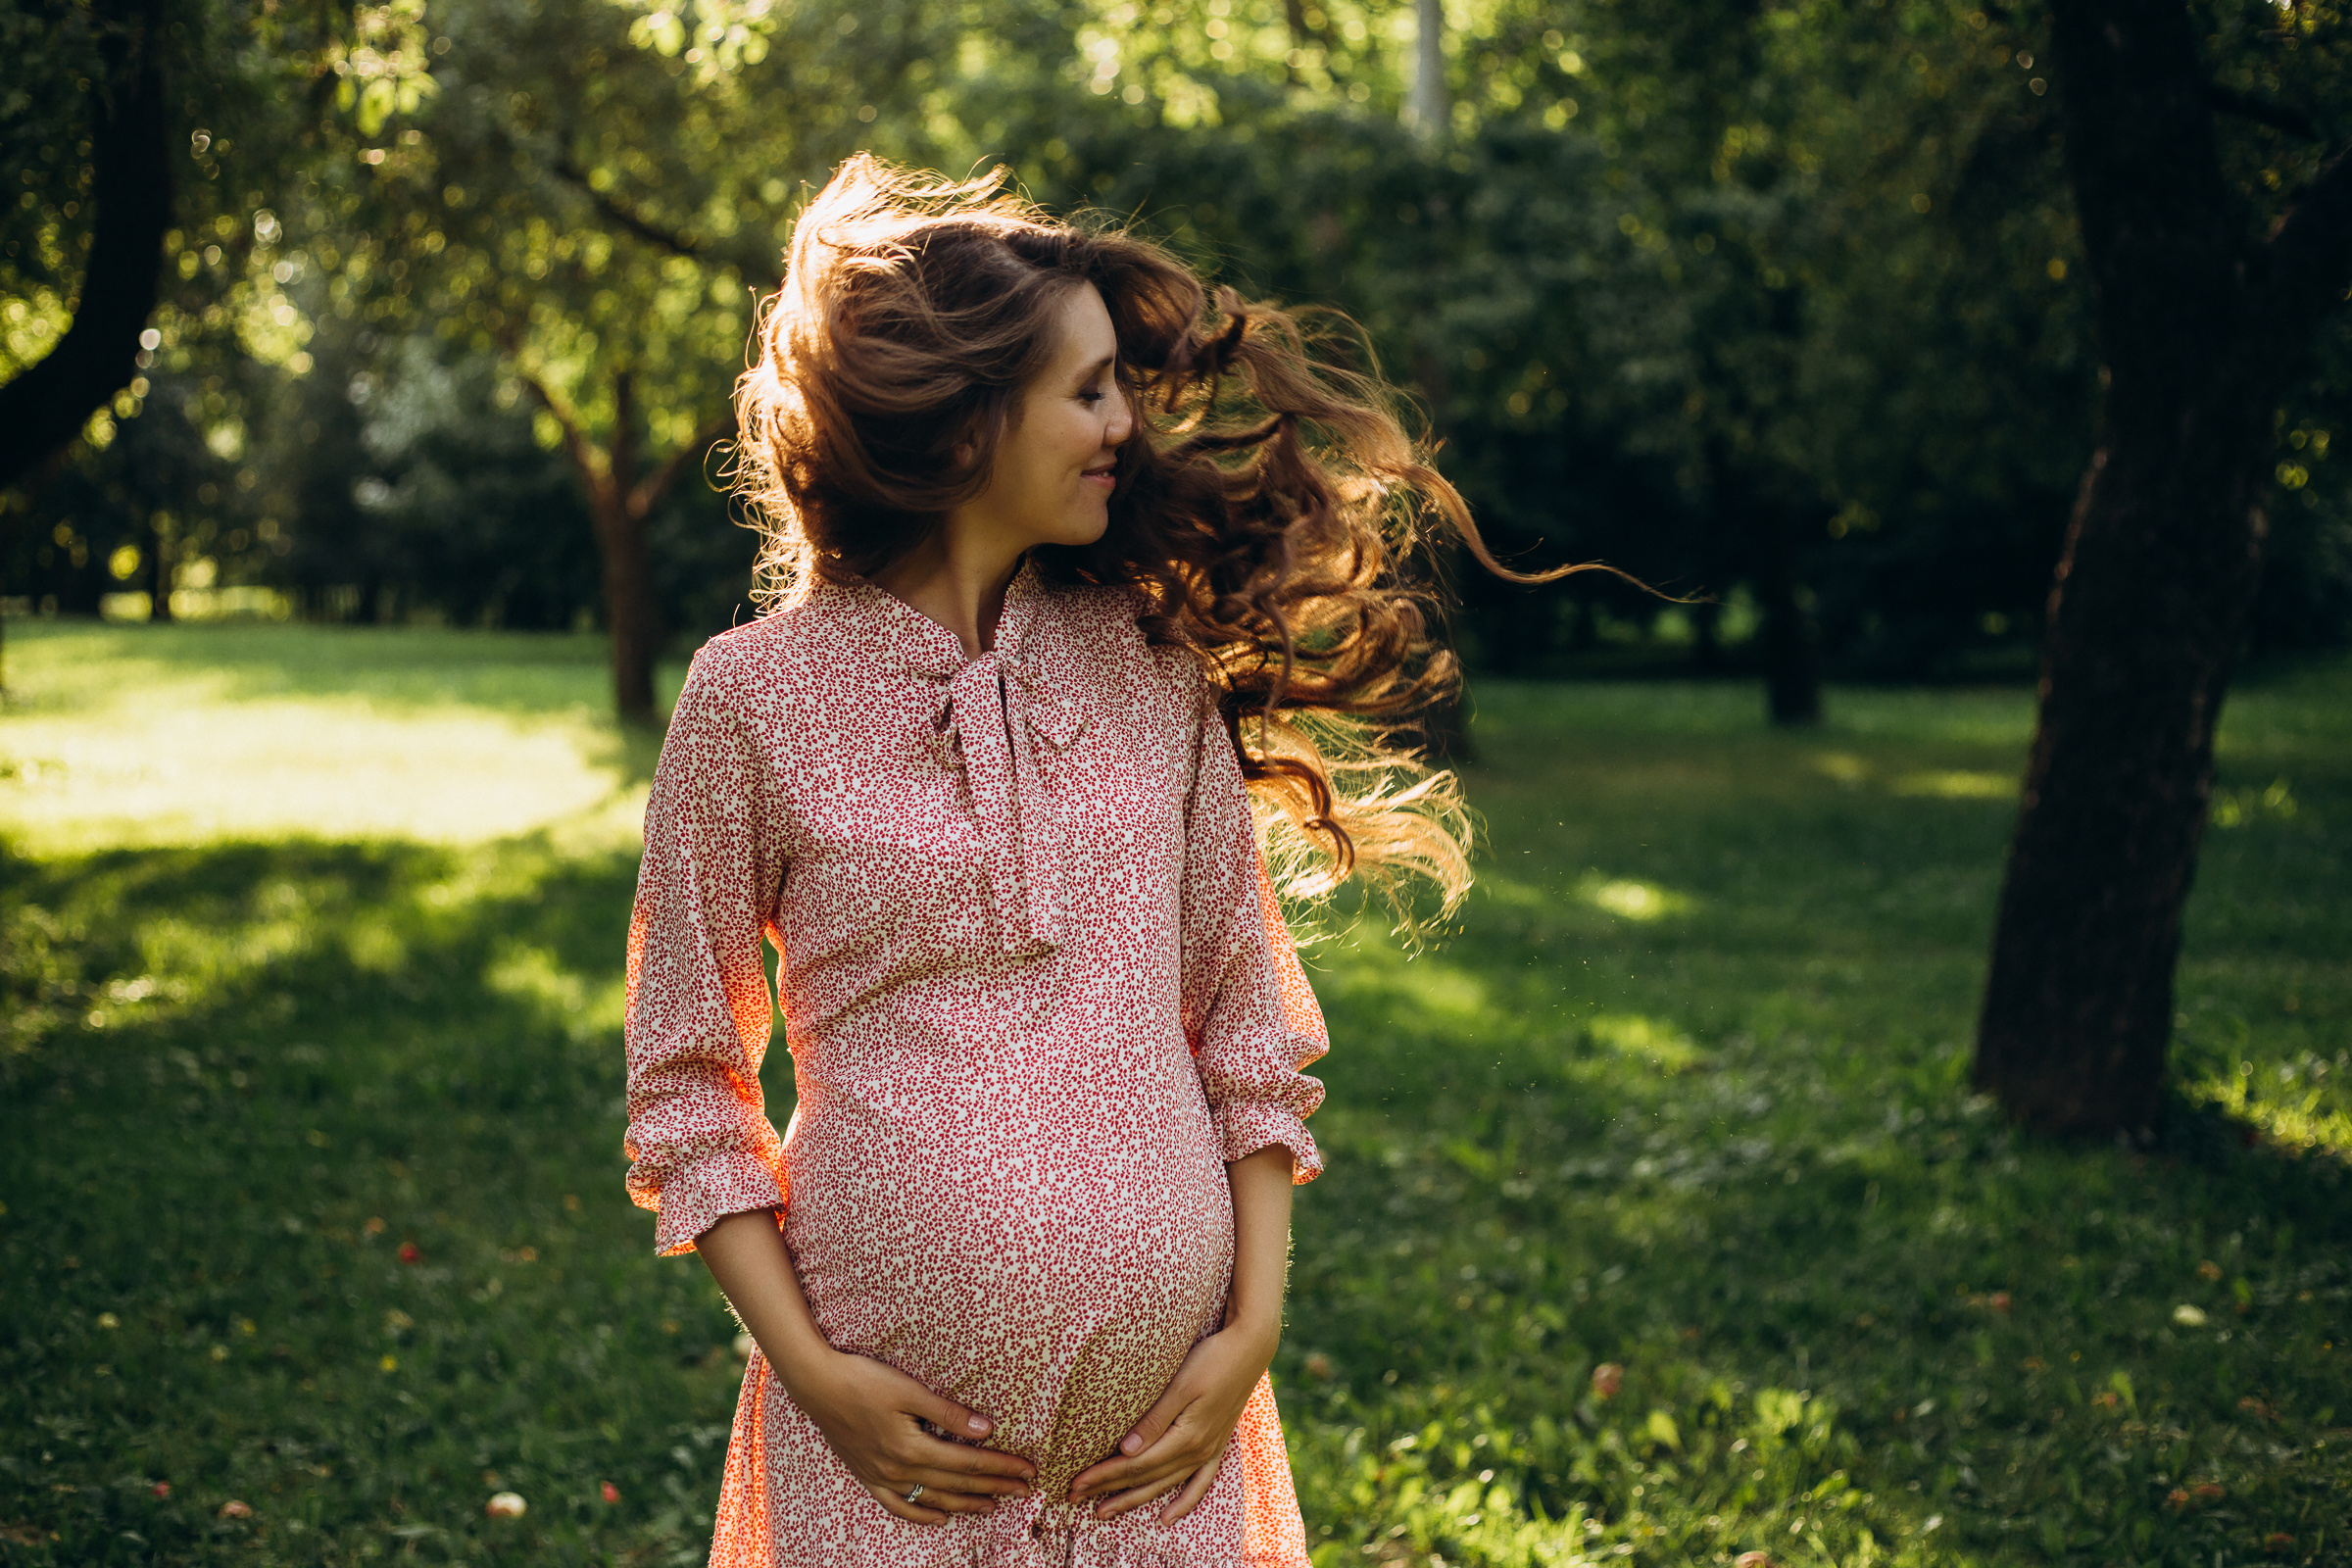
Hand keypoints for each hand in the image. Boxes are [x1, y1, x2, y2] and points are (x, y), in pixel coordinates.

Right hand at [782, 1347, 1036, 1525]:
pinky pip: (898, 1506)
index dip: (1001, 1467)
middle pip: (957, 1483)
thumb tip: (984, 1429)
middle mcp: (899, 1470)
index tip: (1027, 1471)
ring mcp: (882, 1477)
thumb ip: (947, 1413)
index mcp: (913, 1448)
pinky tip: (940, 1517)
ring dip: (965, 1503)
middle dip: (994, 1487)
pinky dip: (921, 1514)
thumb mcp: (909, 1391)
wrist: (817, 1385)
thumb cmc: (863, 1379)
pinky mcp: (868, 1476)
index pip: (969, 1462)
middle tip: (1025, 1491)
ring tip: (992, 1506)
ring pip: (932, 1499)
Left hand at [1066, 1319, 1276, 1525]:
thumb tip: (1126, 1451)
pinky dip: (1183, 1503)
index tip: (1075, 1483)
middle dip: (1109, 1490)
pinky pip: (1199, 1484)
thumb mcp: (1181, 1384)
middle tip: (1075, 1498)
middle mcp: (1197, 1450)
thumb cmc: (1212, 1359)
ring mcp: (1208, 1450)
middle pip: (1146, 1477)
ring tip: (1106, 1511)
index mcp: (1186, 1437)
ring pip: (1166, 1484)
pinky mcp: (1217, 1445)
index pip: (1135, 1464)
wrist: (1251, 1349)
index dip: (1104, 1475)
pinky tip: (1167, 1518)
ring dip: (1135, 1499)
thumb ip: (1154, 1420)